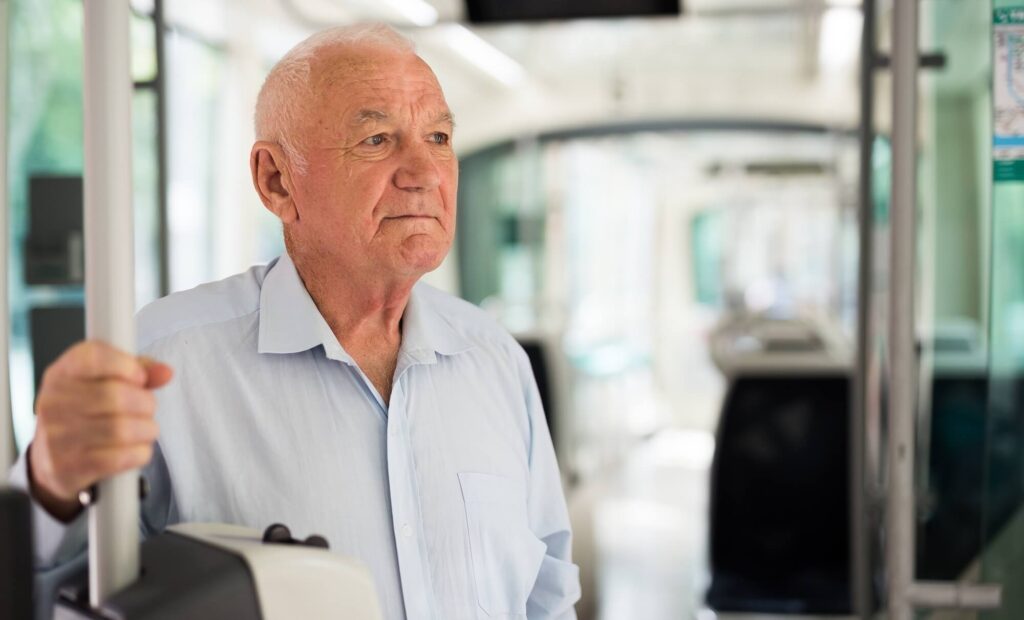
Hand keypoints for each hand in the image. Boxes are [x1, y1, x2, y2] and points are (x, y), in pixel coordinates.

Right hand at [28, 340, 172, 520]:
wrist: (52, 457)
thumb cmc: (86, 411)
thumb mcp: (105, 380)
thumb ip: (137, 370)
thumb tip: (165, 372)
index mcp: (62, 373)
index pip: (94, 357)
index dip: (127, 366)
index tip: (140, 377)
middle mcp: (54, 402)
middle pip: (115, 396)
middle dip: (145, 402)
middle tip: (148, 408)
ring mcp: (58, 437)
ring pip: (121, 430)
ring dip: (146, 429)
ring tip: (145, 428)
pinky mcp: (70, 467)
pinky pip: (120, 458)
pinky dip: (140, 452)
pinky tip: (137, 448)